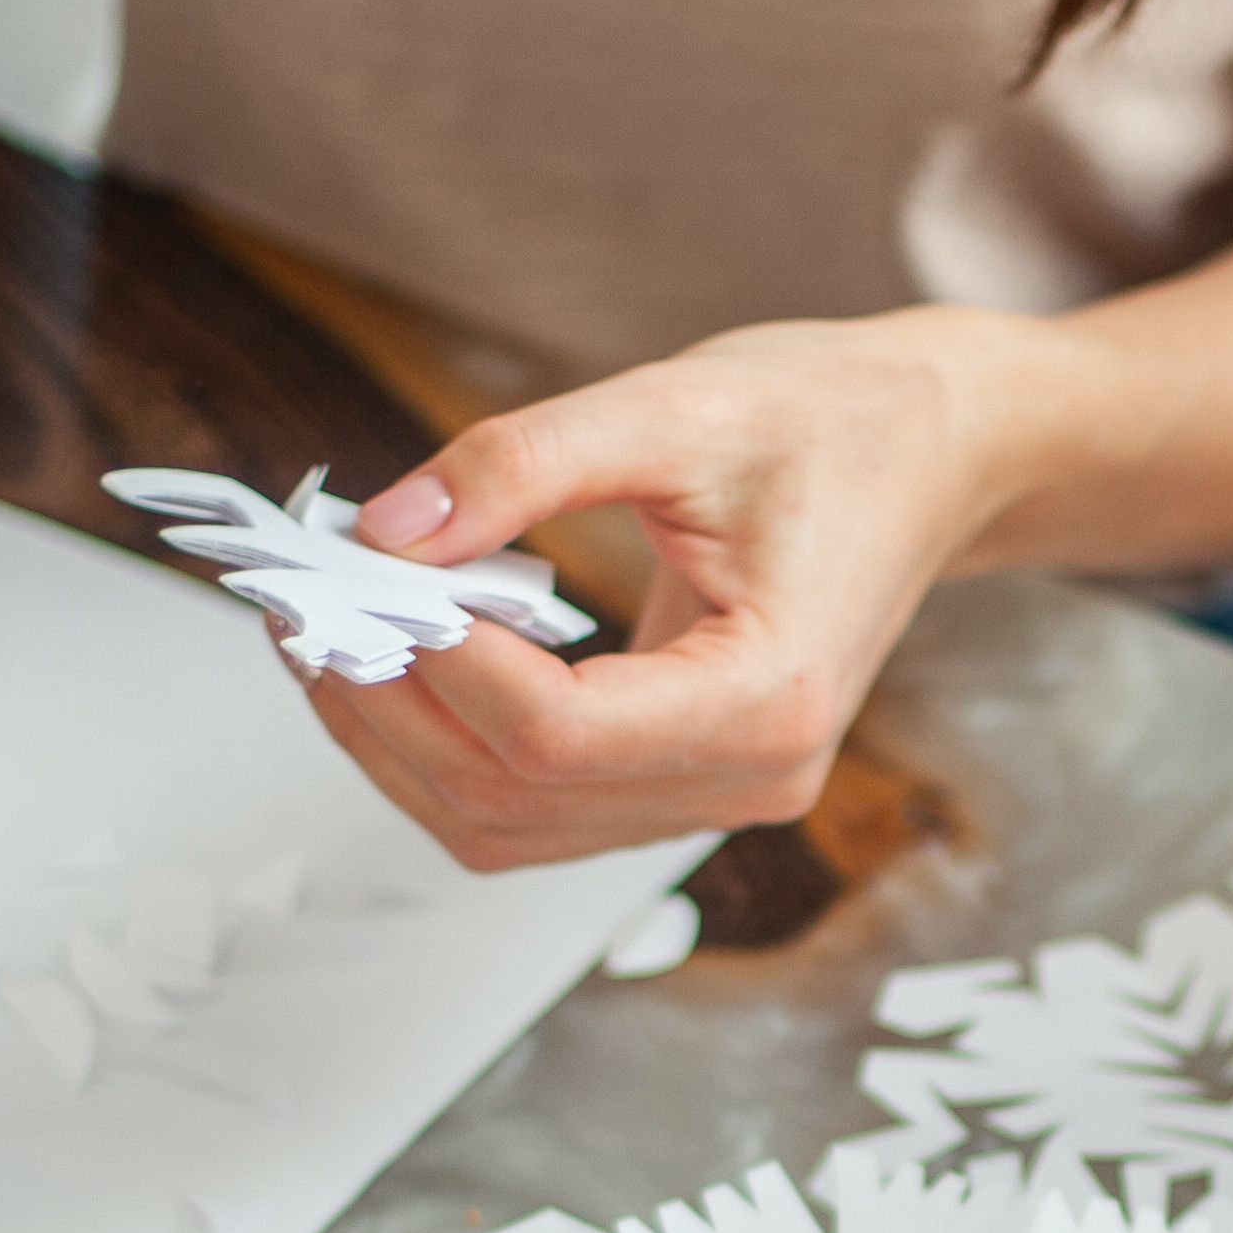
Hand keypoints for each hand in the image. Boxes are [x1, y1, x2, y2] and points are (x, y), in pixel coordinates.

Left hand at [298, 315, 1020, 869]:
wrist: (930, 455)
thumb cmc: (829, 422)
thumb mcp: (674, 405)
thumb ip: (521, 464)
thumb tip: (383, 530)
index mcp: (771, 699)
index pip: (559, 736)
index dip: (439, 668)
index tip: (359, 576)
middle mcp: (750, 779)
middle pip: (513, 800)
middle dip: (386, 708)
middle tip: (302, 605)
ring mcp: (715, 797)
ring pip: (505, 826)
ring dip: (395, 741)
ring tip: (329, 632)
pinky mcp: (679, 783)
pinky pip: (530, 808)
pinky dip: (441, 747)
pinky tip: (395, 661)